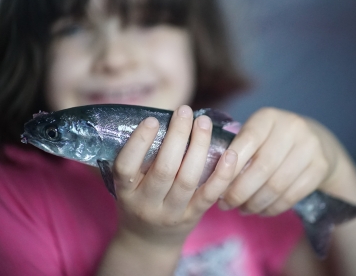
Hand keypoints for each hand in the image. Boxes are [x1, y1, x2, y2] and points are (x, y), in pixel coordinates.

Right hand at [112, 105, 236, 246]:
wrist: (148, 243)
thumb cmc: (138, 202)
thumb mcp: (128, 185)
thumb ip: (139, 159)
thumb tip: (165, 119)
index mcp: (125, 192)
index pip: (125, 166)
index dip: (139, 142)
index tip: (153, 119)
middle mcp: (146, 204)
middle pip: (164, 168)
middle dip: (177, 136)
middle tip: (185, 111)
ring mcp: (171, 213)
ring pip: (188, 178)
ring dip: (199, 146)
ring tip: (203, 122)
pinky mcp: (193, 217)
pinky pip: (209, 194)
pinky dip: (222, 174)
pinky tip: (229, 153)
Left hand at [219, 107, 341, 215]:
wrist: (319, 143)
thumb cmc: (274, 141)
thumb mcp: (257, 135)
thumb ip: (237, 149)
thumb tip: (212, 177)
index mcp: (268, 117)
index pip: (246, 141)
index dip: (230, 166)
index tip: (217, 184)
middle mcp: (292, 127)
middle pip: (261, 167)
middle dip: (239, 191)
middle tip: (225, 204)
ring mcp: (310, 147)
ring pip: (276, 184)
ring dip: (255, 203)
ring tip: (242, 210)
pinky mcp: (321, 167)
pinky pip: (292, 195)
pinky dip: (273, 208)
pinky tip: (261, 211)